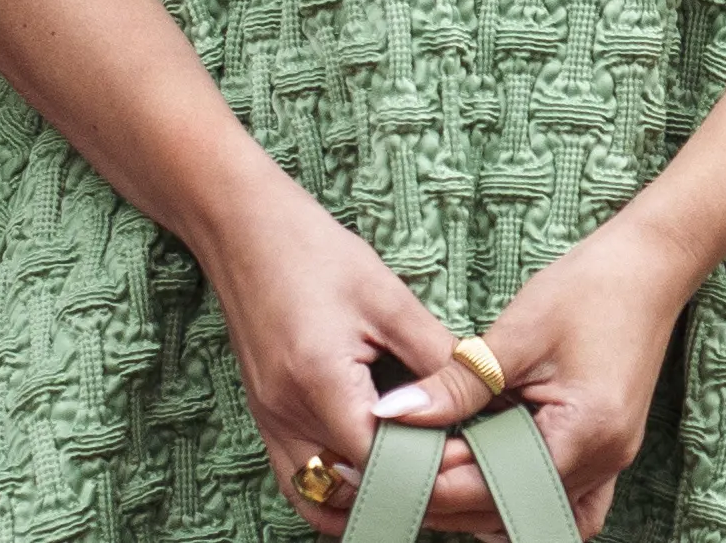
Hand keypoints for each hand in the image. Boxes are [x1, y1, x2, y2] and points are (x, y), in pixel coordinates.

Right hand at [187, 175, 458, 534]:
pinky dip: (336, 490)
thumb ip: (436, 355)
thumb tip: (484, 395)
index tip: (470, 457)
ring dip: (368, 499)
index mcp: (319, 382)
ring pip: (321, 498)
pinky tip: (372, 473)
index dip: (430, 468)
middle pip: (353, 490)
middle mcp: (286, 414)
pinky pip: (299, 480)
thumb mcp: (388, 297)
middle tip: (454, 474)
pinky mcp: (264, 416)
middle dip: (406, 491)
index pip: (381, 463)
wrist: (241, 226)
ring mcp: (268, 421)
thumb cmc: (314, 251)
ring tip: (416, 480)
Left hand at [362, 219, 702, 539]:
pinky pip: (564, 500)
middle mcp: (603, 462)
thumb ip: (458, 384)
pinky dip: (521, 500)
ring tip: (431, 478)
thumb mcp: (517, 333)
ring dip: (483, 504)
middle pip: (510, 510)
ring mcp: (611, 461)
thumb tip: (395, 414)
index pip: (492, 487)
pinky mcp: (606, 448)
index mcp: (583, 434)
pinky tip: (485, 483)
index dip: (432, 483)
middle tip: (391, 476)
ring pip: (535, 512)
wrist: (650, 266)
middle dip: (448, 500)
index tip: (382, 467)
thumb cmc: (589, 289)